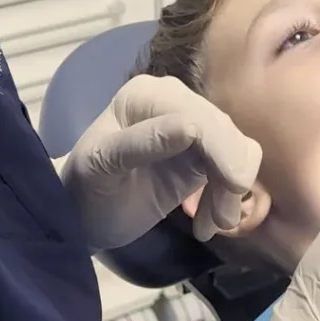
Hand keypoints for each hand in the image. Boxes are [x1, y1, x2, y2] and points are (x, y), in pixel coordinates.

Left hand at [60, 75, 261, 250]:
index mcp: (147, 95)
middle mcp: (175, 102)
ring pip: (236, 148)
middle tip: (223, 221)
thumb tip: (190, 128)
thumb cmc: (84, 187)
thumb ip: (141, 143)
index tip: (236, 186)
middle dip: (231, 173)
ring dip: (232, 190)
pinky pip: (232, 168)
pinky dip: (229, 197)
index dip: (221, 147)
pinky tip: (208, 224)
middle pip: (223, 129)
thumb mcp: (101, 165)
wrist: (83, 213)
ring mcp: (193, 127)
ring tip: (213, 225)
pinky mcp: (203, 155)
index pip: (197, 116)